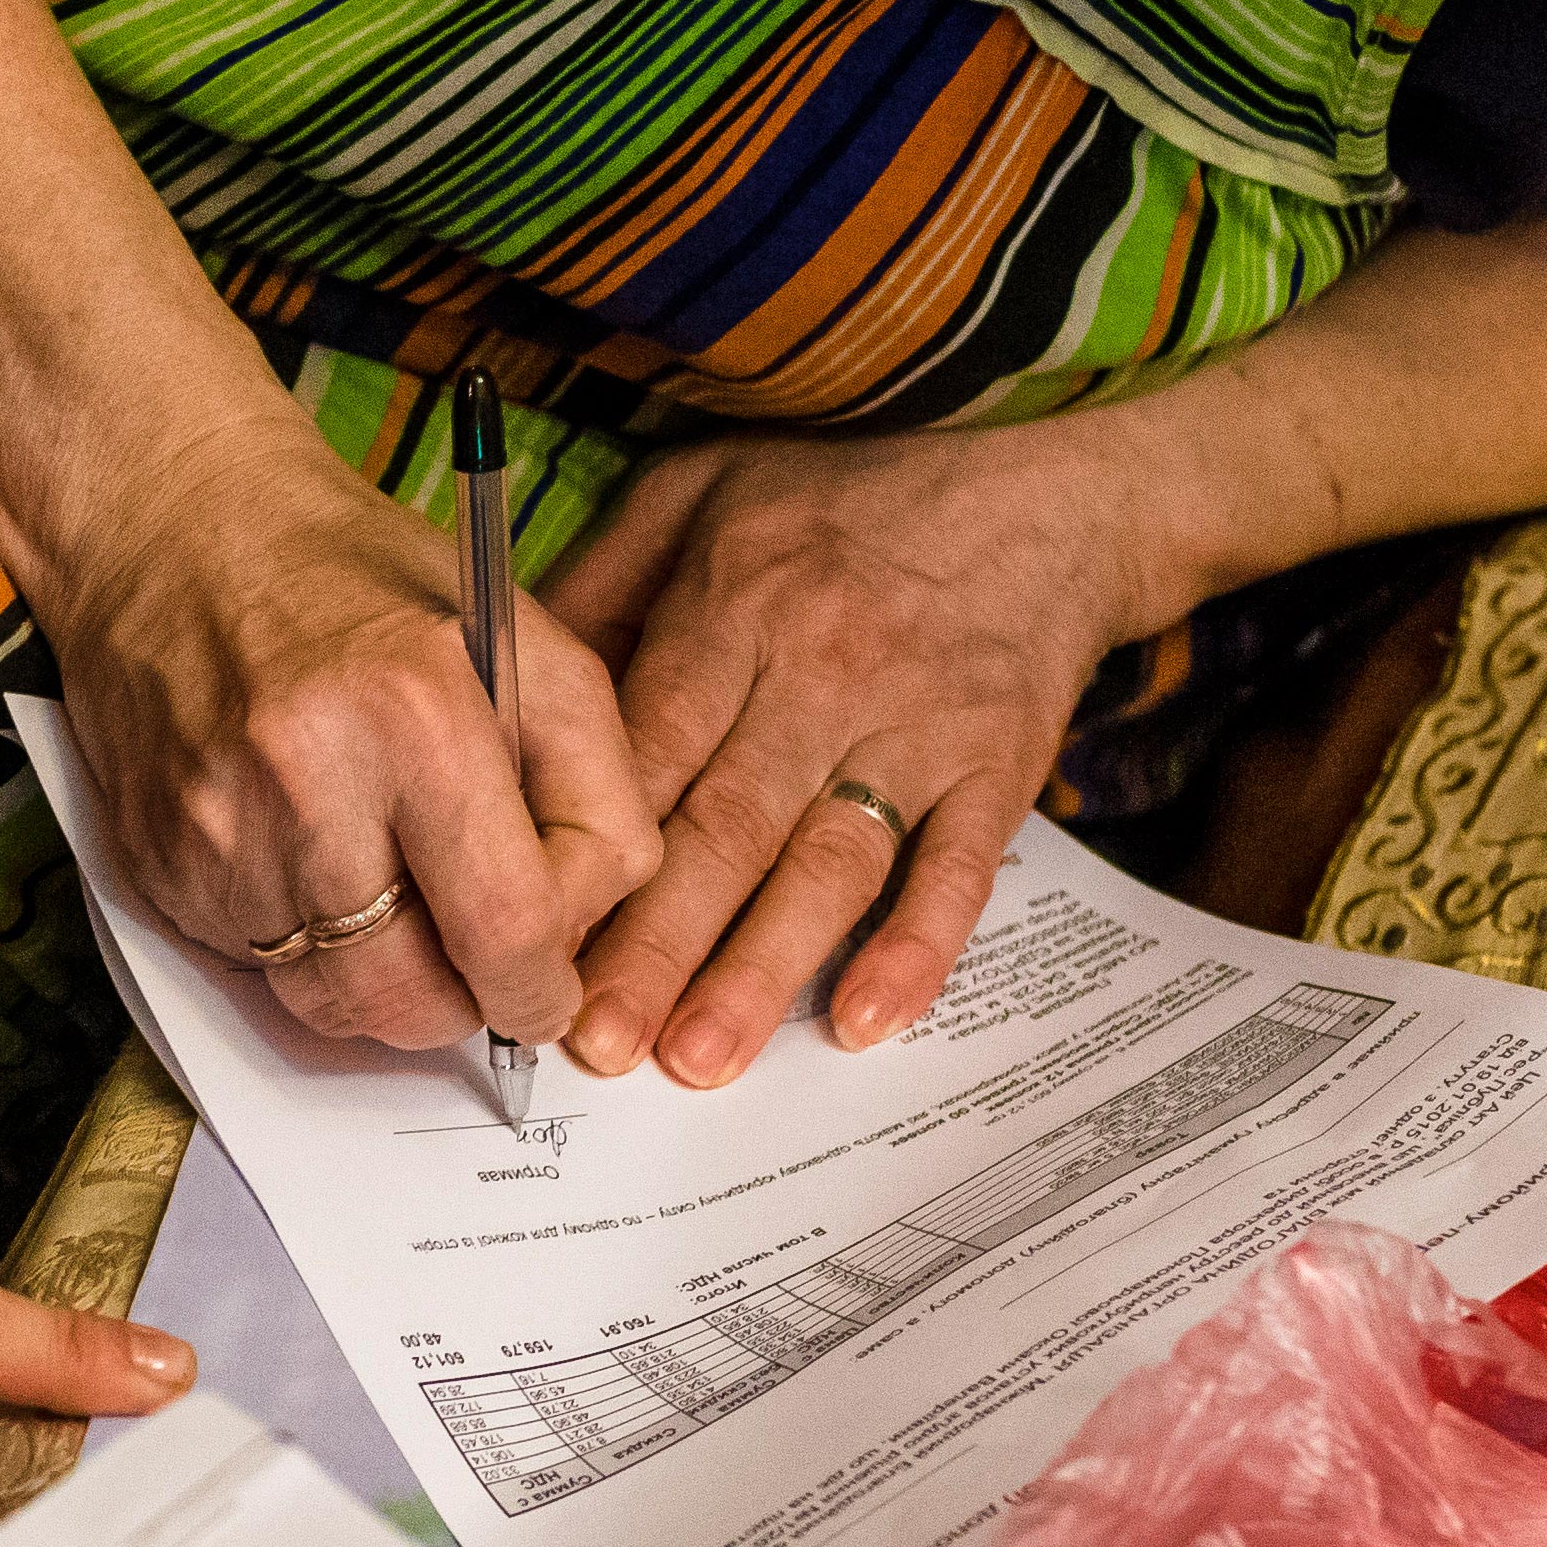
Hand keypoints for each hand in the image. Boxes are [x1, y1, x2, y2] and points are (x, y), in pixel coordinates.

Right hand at [41, 412, 661, 1055]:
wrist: (167, 526)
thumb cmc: (354, 574)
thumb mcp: (521, 637)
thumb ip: (593, 780)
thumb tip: (584, 930)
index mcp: (415, 715)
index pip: (511, 932)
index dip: (548, 983)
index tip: (551, 978)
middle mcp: (304, 786)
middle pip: (417, 1003)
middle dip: (470, 1003)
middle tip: (484, 962)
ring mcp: (218, 838)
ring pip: (337, 1008)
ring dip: (389, 987)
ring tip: (400, 903)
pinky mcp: (158, 870)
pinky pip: (261, 973)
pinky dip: (307, 949)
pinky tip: (312, 860)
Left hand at [540, 424, 1168, 1083]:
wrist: (1048, 501)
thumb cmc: (848, 500)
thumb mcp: (699, 490)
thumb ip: (599, 581)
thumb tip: (497, 679)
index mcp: (738, 604)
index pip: (646, 745)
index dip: (589, 849)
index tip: (527, 936)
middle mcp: (824, 672)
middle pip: (726, 825)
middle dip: (655, 941)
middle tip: (594, 1041)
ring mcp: (917, 728)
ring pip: (829, 862)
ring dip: (761, 967)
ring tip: (696, 1055)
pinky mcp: (997, 770)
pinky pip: (958, 871)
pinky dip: (915, 948)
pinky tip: (863, 1021)